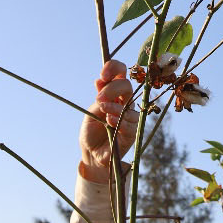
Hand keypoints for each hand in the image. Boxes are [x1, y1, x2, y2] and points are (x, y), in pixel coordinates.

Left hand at [78, 59, 137, 183]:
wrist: (91, 154)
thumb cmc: (91, 131)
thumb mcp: (91, 111)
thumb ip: (99, 97)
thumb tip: (99, 80)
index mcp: (114, 93)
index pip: (120, 72)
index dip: (114, 68)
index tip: (103, 75)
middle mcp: (124, 103)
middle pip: (127, 86)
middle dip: (113, 88)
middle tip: (99, 99)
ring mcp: (129, 117)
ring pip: (129, 106)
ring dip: (115, 106)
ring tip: (102, 110)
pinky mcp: (131, 133)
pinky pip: (130, 124)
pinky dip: (119, 120)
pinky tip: (109, 121)